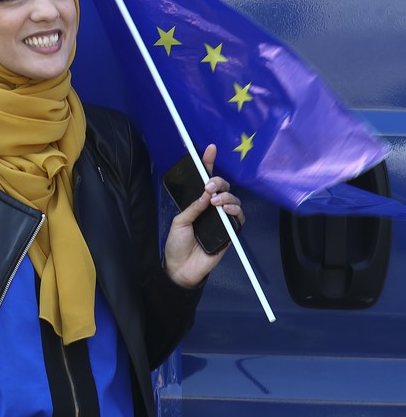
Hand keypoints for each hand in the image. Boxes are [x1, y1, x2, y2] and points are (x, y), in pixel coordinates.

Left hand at [163, 144, 244, 288]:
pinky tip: (226, 210)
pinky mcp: (230, 232)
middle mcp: (211, 208)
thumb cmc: (177, 244)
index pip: (205, 180)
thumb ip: (193, 207)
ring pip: (233, 200)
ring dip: (226, 196)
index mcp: (197, 203)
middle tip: (209, 187)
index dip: (208, 164)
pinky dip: (235, 211)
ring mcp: (222, 219)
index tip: (210, 149)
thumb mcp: (180, 222)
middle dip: (218, 182)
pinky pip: (239, 218)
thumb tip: (205, 192)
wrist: (181, 268)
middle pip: (223, 187)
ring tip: (215, 201)